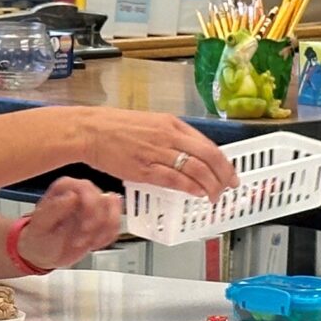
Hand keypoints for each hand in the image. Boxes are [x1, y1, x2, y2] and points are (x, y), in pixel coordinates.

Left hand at [11, 176, 125, 269]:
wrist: (43, 254)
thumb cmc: (38, 238)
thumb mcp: (40, 226)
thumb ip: (54, 209)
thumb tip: (72, 196)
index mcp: (65, 187)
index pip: (87, 188)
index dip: (90, 208)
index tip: (85, 228)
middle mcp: (82, 192)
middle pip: (105, 200)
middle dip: (97, 225)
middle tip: (81, 241)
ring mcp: (94, 204)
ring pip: (114, 211)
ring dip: (103, 232)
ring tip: (85, 243)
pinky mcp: (103, 218)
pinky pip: (116, 224)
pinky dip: (107, 238)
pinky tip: (92, 244)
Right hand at [69, 110, 237, 197]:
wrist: (90, 131)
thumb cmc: (115, 127)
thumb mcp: (150, 123)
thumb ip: (171, 137)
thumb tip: (189, 153)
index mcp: (172, 124)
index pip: (207, 143)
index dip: (223, 161)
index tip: (230, 173)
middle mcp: (168, 137)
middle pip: (208, 157)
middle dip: (223, 175)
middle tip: (229, 187)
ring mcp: (157, 153)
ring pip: (195, 170)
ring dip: (209, 186)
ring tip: (214, 196)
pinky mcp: (144, 169)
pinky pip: (174, 180)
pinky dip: (189, 188)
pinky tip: (196, 194)